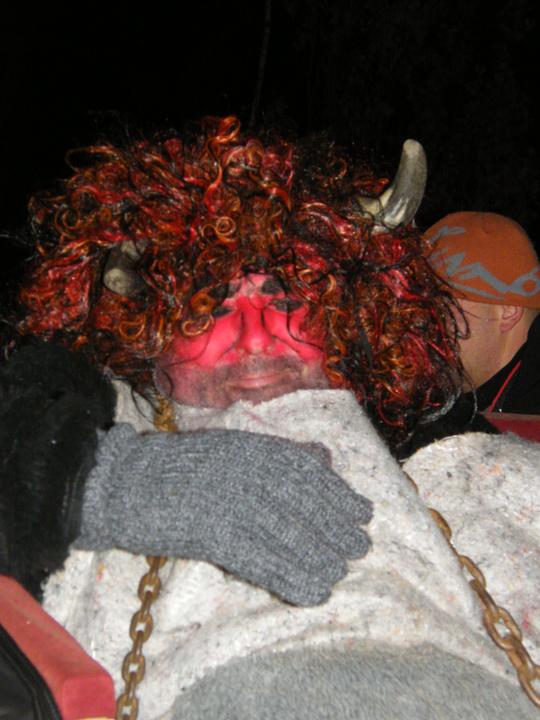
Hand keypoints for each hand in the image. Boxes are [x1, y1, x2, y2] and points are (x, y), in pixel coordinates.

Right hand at [77, 425, 372, 605]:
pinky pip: (261, 560)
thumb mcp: (234, 445)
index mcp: (252, 447)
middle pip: (303, 504)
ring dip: (319, 556)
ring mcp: (229, 502)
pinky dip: (290, 578)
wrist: (126, 482)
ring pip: (287, 534)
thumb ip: (279, 451)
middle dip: (335, 528)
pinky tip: (312, 592)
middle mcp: (246, 471)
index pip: (308, 472)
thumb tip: (325, 456)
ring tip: (339, 571)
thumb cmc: (182, 465)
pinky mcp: (212, 535)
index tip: (364, 513)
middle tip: (359, 547)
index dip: (339, 494)